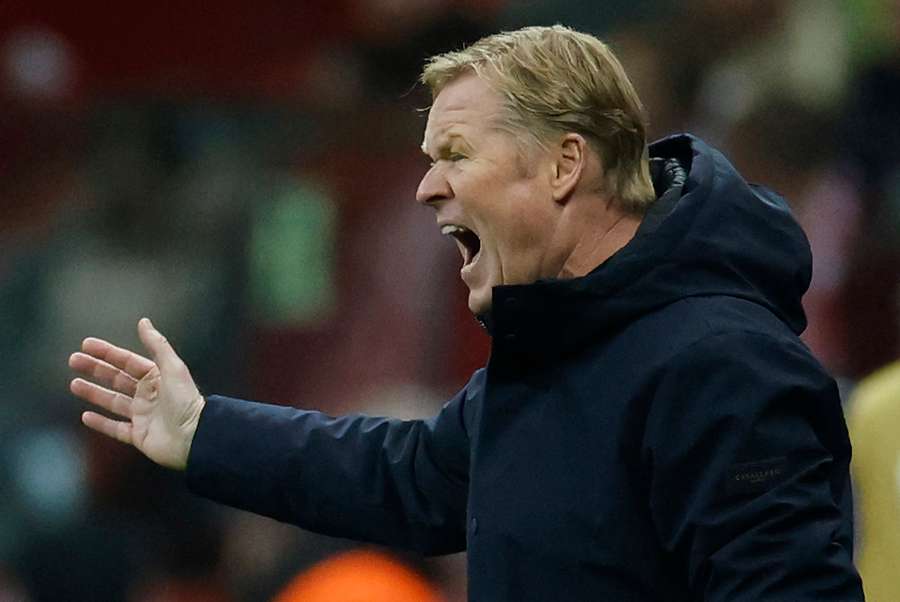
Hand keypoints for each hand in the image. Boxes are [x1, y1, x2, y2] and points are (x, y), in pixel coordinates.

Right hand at [69, 318, 204, 469]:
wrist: (194, 436)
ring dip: (94, 393)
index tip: (86, 344)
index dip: (107, 352)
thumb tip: (144, 322)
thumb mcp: (172, 368)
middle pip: (117, 379)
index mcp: (157, 378)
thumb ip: (157, 344)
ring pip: (113, 402)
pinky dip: (101, 423)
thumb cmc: (185, 400)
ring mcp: (142, 416)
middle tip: (73, 360)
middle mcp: (148, 395)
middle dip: (96, 369)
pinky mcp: (139, 436)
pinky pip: (116, 429)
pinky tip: (85, 416)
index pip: (127, 361)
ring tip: (74, 384)